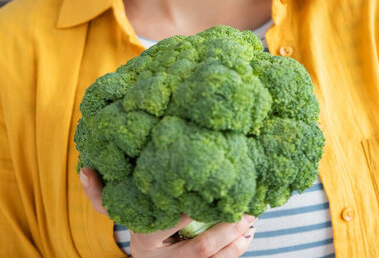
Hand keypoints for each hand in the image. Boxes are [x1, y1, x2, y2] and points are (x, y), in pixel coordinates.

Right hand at [80, 167, 256, 256]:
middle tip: (247, 209)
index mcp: (143, 238)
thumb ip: (101, 194)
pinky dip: (237, 252)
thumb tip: (84, 169)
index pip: (172, 222)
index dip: (193, 209)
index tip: (212, 191)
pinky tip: (248, 235)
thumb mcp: (117, 210)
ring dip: (238, 241)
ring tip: (253, 219)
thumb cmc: (136, 225)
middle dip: (227, 229)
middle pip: (200, 249)